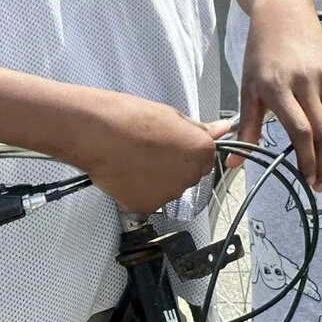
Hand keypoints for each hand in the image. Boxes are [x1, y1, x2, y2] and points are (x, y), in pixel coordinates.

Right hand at [80, 94, 232, 214]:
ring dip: (158, 179)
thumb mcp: (172, 115)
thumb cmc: (132, 119)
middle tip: (152, 150)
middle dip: (174, 166)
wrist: (100, 134)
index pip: (205, 158)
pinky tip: (128, 172)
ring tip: (137, 159)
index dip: (188, 151)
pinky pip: (148, 199)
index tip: (175, 145)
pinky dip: (140, 190)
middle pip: (188, 175)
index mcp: (200, 151)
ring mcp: (168, 194)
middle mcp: (189, 176)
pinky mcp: (146, 206)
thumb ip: (198, 129)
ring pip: (168, 189)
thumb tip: (221, 129)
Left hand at [235, 0, 321, 188]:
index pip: (301, 131)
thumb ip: (246, 127)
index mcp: (279, 87)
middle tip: (320, 184)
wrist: (284, 13)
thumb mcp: (247, 87)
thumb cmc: (261, 51)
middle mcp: (306, 83)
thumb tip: (234, 162)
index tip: (306, 180)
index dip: (307, 160)